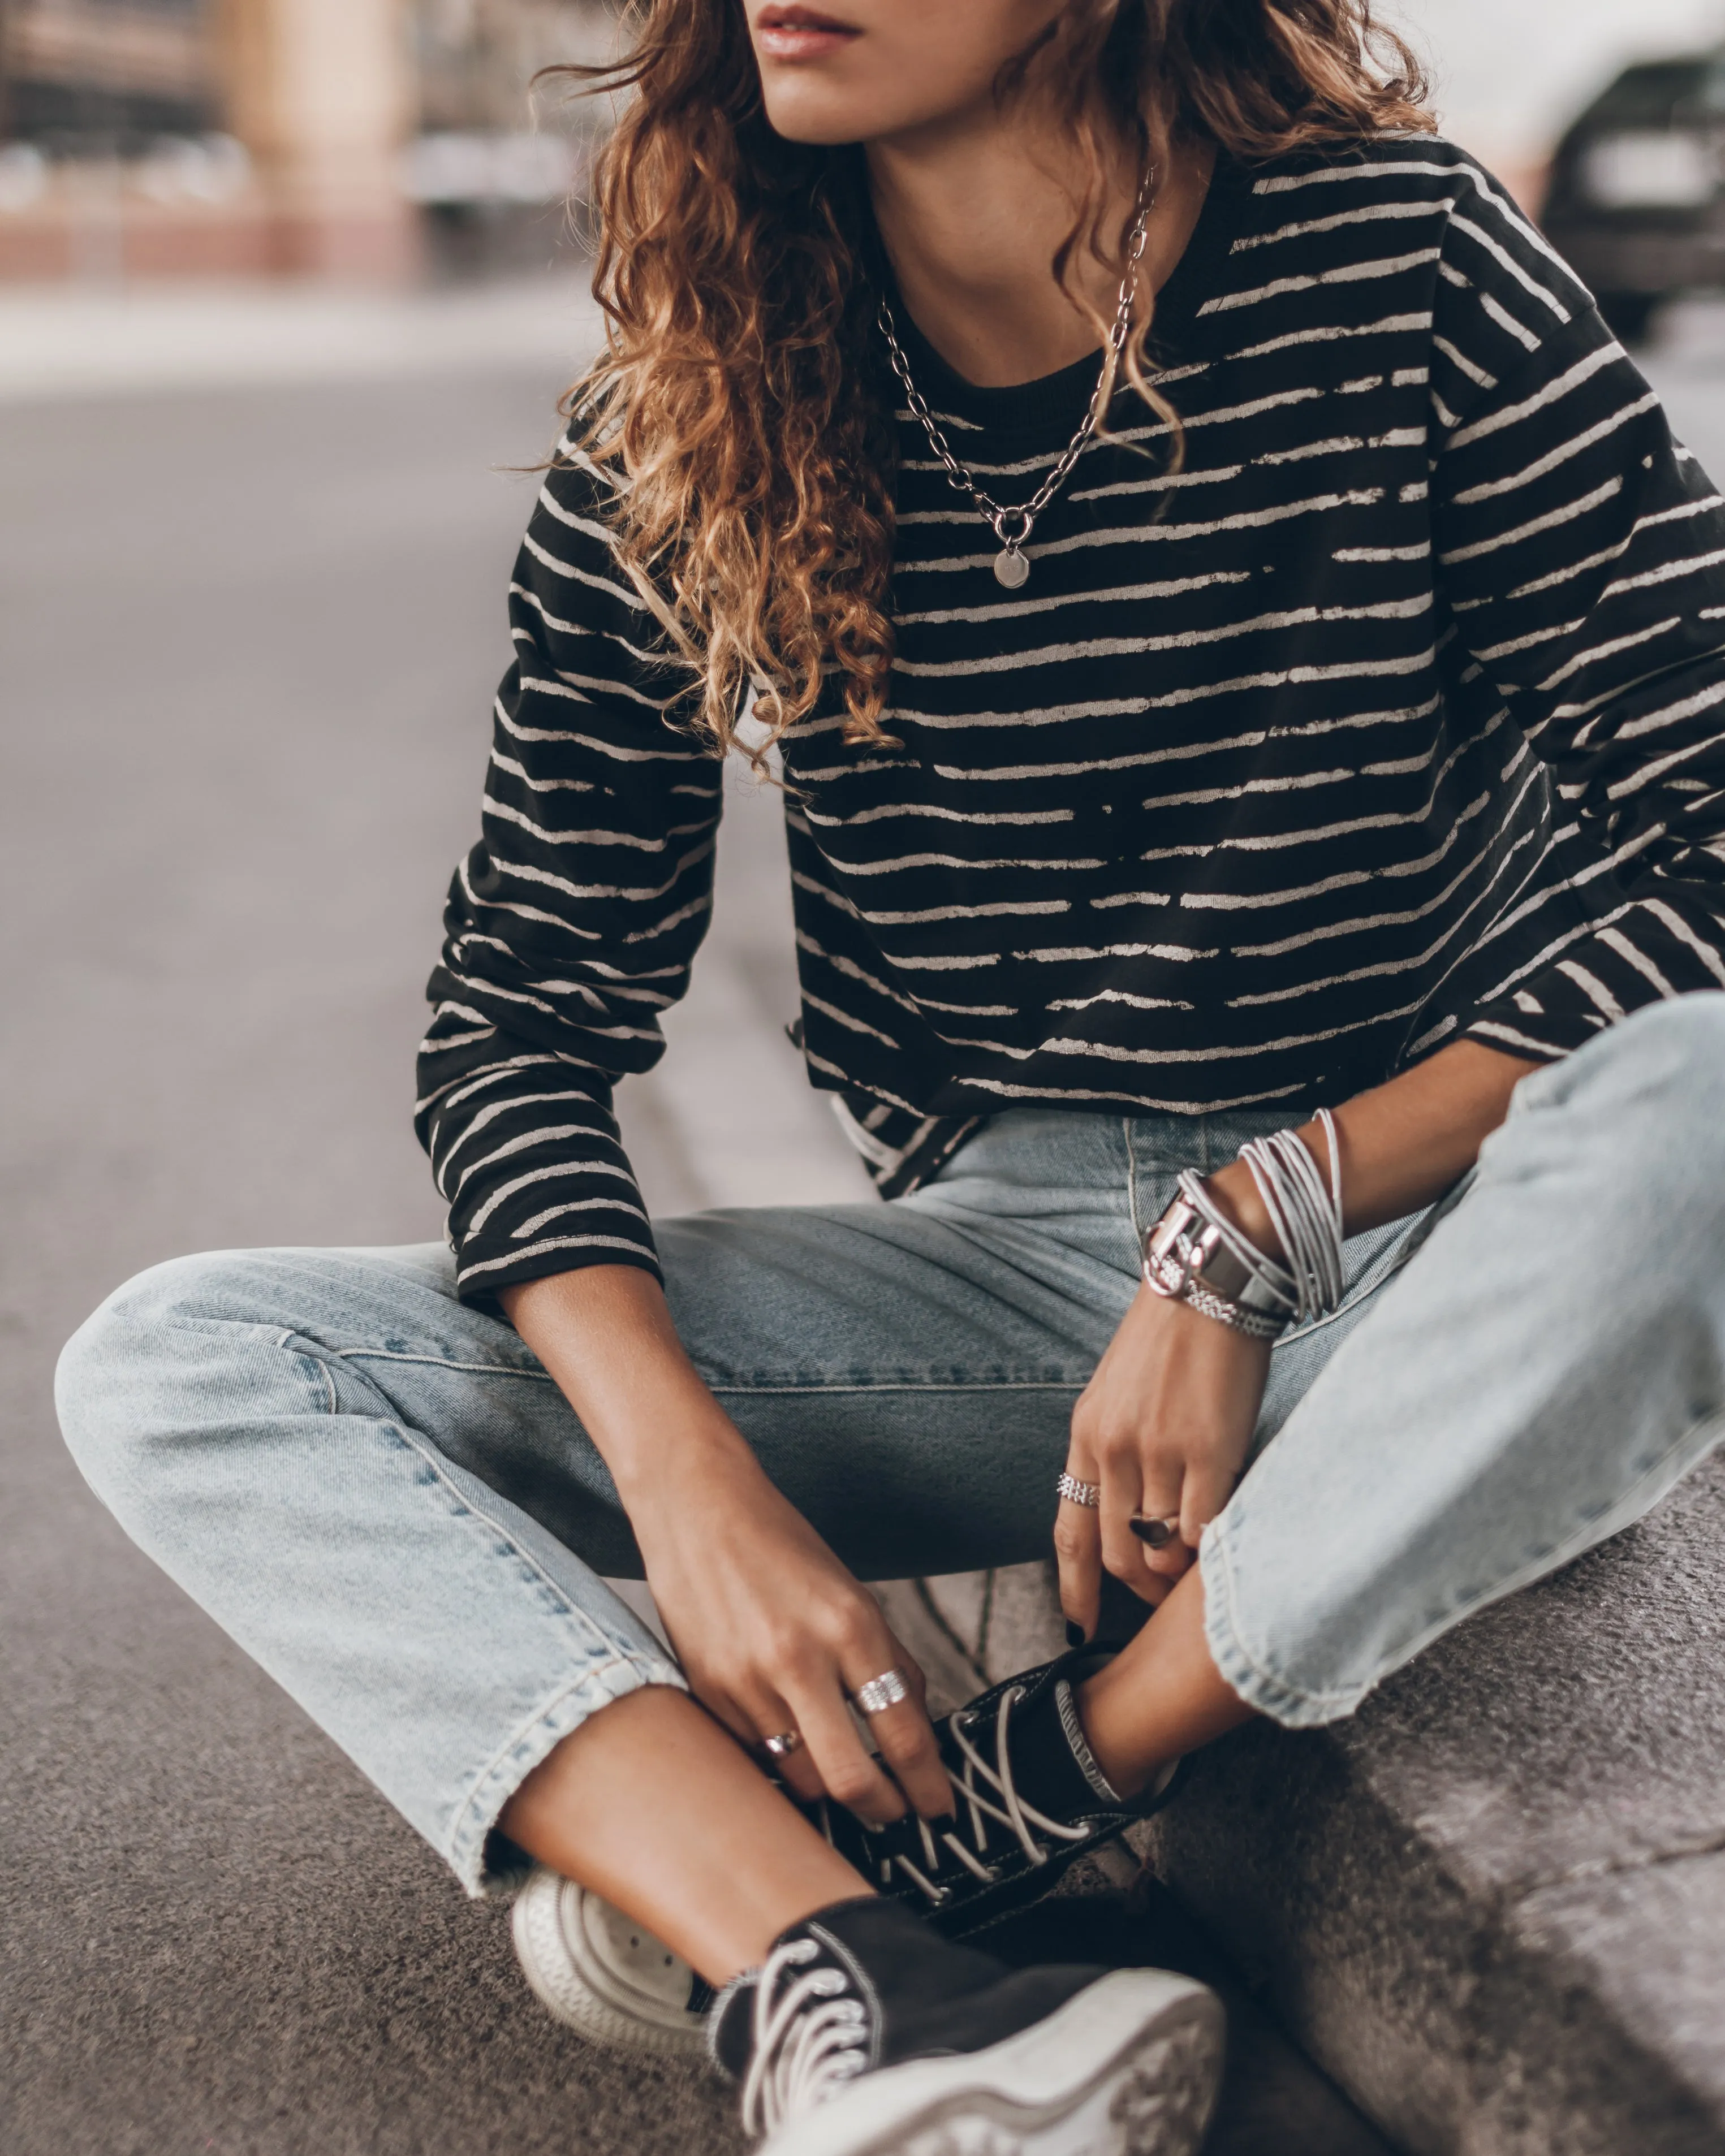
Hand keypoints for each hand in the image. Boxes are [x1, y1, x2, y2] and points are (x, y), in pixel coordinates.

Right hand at [630, 1440, 952, 1825]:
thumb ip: (887, 1658)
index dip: (929, 1785)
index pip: (904, 1734)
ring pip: (801, 1779)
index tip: (940, 1808)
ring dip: (829, 1789)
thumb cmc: (778, 1544)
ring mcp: (747, 1682)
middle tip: (897, 1816)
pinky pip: (756, 1756)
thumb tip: (918, 1723)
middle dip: (884, 1811)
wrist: (697, 1508)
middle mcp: (798, 1660)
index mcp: (849, 1626)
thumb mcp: (852, 1593)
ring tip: (843, 1776)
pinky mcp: (709, 1694)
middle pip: (852, 1780)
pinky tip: (791, 1742)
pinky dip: (781, 1760)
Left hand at [1056, 1282, 1270, 1637]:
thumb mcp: (1120, 1394)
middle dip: (1142, 1589)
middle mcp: (1114, 1450)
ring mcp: (1159, 1452)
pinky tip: (1227, 1542)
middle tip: (1167, 1602)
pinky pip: (1204, 1527)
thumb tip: (1134, 1514)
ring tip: (1202, 1572)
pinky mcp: (1208, 1450)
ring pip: (1163, 1547)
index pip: (1068, 1532)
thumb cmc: (1171, 1338)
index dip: (1075, 1590)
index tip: (1080, 1630)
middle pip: (1118, 1552)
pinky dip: (1213, 1546)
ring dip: (1181, 1572)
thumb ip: (1118, 1451)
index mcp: (1085, 1436)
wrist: (1208, 1284)